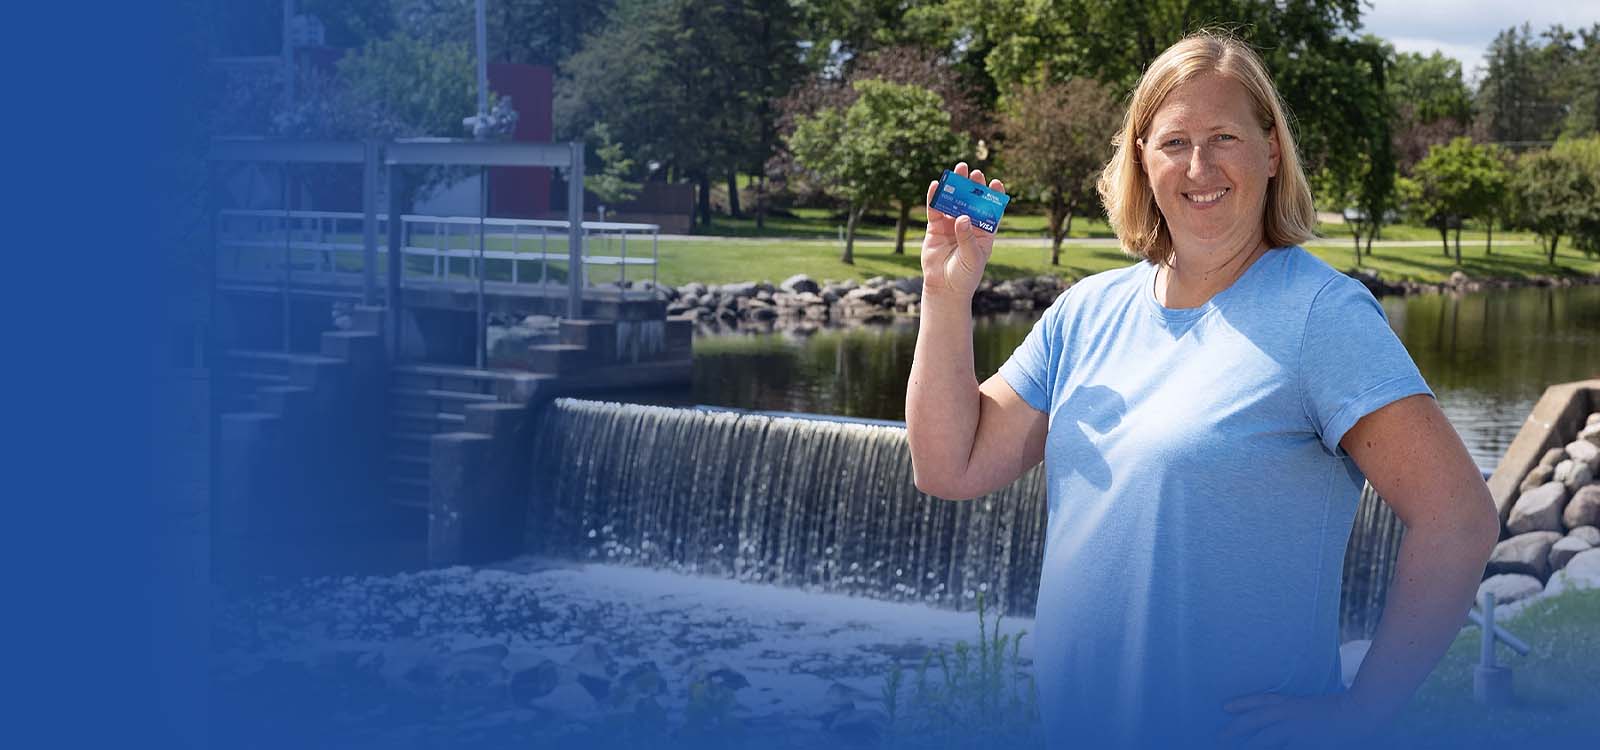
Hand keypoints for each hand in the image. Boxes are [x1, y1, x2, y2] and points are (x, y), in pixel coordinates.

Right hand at [922, 161, 1004, 300]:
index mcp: (984, 231)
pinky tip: (936, 185)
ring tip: (957, 170)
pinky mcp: (935, 228)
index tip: (995, 183)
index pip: (991, 210)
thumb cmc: (965, 275)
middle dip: (973, 186)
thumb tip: (962, 217)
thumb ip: (967, 238)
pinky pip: (935, 210)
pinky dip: (935, 197)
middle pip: (972, 201)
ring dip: (955, 186)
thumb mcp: (972, 257)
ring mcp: (951, 224)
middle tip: (974, 172)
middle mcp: (968, 224)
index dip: (994, 196)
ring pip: (953, 201)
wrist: (945, 287)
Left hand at [1218, 691, 1375, 749]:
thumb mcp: (1310, 708)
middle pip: (1255, 721)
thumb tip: (1279, 722)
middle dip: (1235, 728)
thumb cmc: (1339, 711)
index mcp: (1291, 704)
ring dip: (1249, 743)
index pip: (1261, 701)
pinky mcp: (1303, 744)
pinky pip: (1283, 749)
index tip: (1225, 706)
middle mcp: (1289, 715)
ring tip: (1229, 746)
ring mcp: (1295, 731)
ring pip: (1264, 739)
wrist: (1359, 714)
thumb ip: (1293, 714)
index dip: (1242, 703)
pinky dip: (1271, 749)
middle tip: (1219, 737)